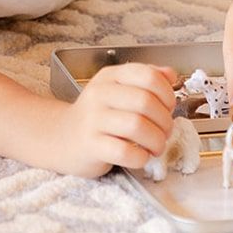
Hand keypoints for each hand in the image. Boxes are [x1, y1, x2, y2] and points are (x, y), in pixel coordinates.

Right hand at [62, 63, 177, 177]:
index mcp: (110, 76)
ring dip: (156, 140)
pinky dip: (141, 157)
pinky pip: (124, 151)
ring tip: (156, 146)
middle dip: (165, 120)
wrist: (61, 138)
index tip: (169, 106)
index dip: (166, 93)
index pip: (147, 75)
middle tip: (165, 131)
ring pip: (137, 126)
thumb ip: (145, 79)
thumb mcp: (117, 89)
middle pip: (145, 101)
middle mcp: (99, 94)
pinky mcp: (90, 145)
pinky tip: (140, 157)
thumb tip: (170, 75)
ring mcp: (93, 120)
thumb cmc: (97, 116)